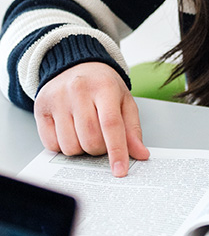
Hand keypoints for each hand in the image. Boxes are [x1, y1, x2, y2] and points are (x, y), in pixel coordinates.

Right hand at [34, 62, 148, 176]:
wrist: (76, 65)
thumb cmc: (102, 85)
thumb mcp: (124, 101)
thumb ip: (132, 129)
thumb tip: (140, 154)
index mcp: (103, 86)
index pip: (111, 125)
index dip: (117, 151)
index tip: (120, 171)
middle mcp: (78, 90)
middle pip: (90, 139)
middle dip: (99, 149)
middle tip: (102, 138)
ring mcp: (57, 98)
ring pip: (70, 146)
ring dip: (81, 149)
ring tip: (85, 132)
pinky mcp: (41, 108)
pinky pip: (51, 145)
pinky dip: (63, 146)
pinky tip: (69, 131)